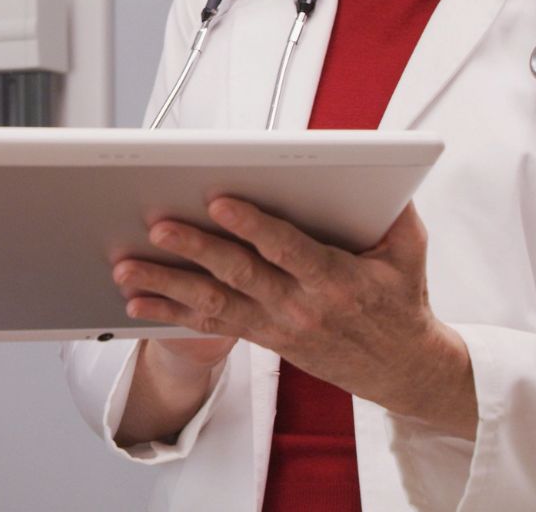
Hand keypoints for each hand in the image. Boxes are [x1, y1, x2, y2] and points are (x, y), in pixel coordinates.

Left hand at [112, 198, 475, 436]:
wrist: (401, 370)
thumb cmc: (401, 300)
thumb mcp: (410, 250)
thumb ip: (394, 209)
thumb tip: (384, 166)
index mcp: (335, 279)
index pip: (287, 248)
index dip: (253, 225)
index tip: (220, 201)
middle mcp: (300, 305)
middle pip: (239, 274)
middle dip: (195, 249)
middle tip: (157, 227)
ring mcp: (277, 324)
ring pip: (214, 302)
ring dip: (167, 284)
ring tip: (126, 267)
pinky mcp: (262, 336)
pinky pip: (210, 324)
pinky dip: (169, 312)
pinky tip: (135, 300)